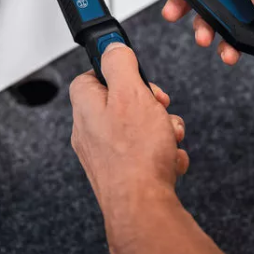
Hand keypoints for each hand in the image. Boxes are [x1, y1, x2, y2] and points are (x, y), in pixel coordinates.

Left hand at [69, 42, 188, 213]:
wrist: (142, 206)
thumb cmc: (135, 154)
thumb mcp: (132, 92)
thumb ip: (120, 64)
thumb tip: (112, 47)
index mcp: (86, 105)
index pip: (93, 74)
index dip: (119, 72)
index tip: (138, 75)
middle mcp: (90, 130)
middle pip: (123, 102)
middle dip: (151, 105)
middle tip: (160, 110)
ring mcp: (105, 154)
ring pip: (139, 128)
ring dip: (162, 130)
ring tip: (167, 139)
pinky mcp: (121, 173)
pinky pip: (146, 153)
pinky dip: (162, 154)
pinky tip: (167, 161)